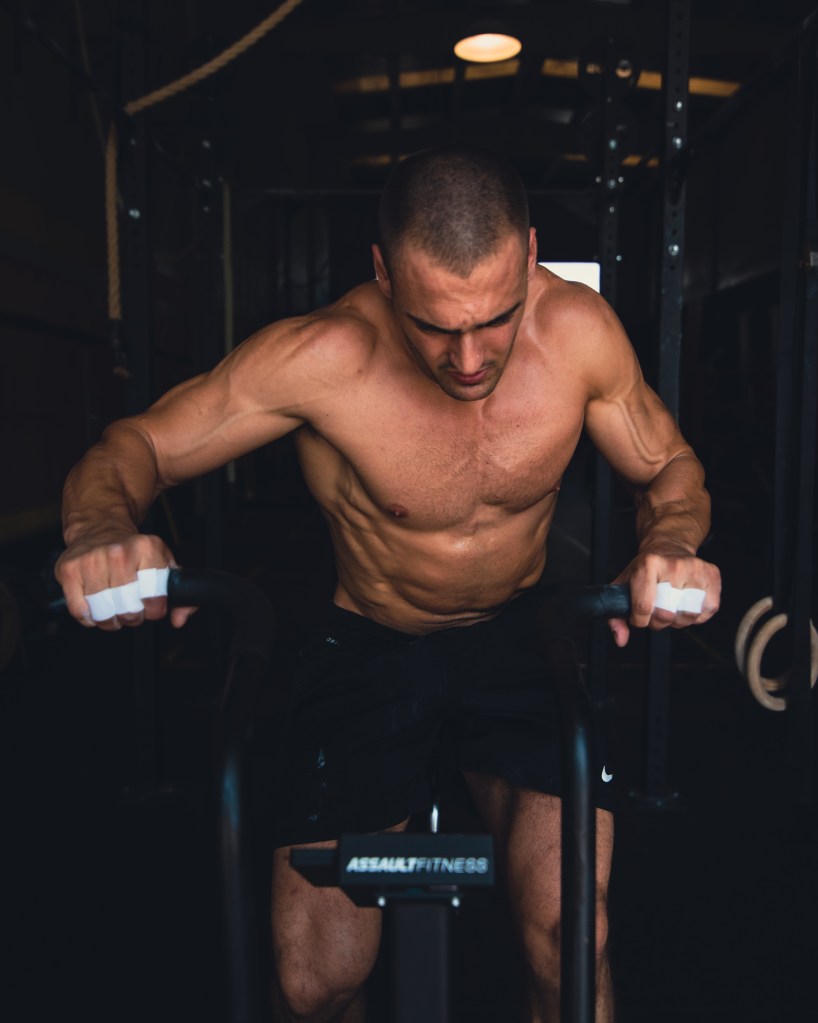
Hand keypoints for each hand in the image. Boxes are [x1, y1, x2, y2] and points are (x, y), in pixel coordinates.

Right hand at [55, 531, 194, 630]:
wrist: (99, 528)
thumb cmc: (133, 551)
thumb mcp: (162, 561)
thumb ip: (178, 591)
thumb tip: (179, 620)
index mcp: (146, 548)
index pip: (154, 596)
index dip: (155, 610)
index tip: (152, 609)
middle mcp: (118, 552)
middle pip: (128, 609)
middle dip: (133, 617)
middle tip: (132, 611)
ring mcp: (91, 560)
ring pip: (103, 612)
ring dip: (110, 619)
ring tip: (114, 610)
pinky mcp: (68, 569)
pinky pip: (79, 610)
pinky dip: (89, 617)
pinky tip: (95, 608)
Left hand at [608, 549, 720, 647]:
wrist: (668, 546)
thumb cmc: (646, 568)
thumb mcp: (624, 585)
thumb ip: (616, 615)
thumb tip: (621, 639)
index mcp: (648, 564)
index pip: (644, 607)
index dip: (640, 620)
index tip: (639, 616)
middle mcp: (674, 564)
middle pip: (666, 614)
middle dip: (658, 622)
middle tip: (656, 611)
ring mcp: (695, 569)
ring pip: (688, 615)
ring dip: (678, 620)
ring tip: (672, 608)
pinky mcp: (712, 574)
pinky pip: (708, 610)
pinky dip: (697, 615)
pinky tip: (687, 604)